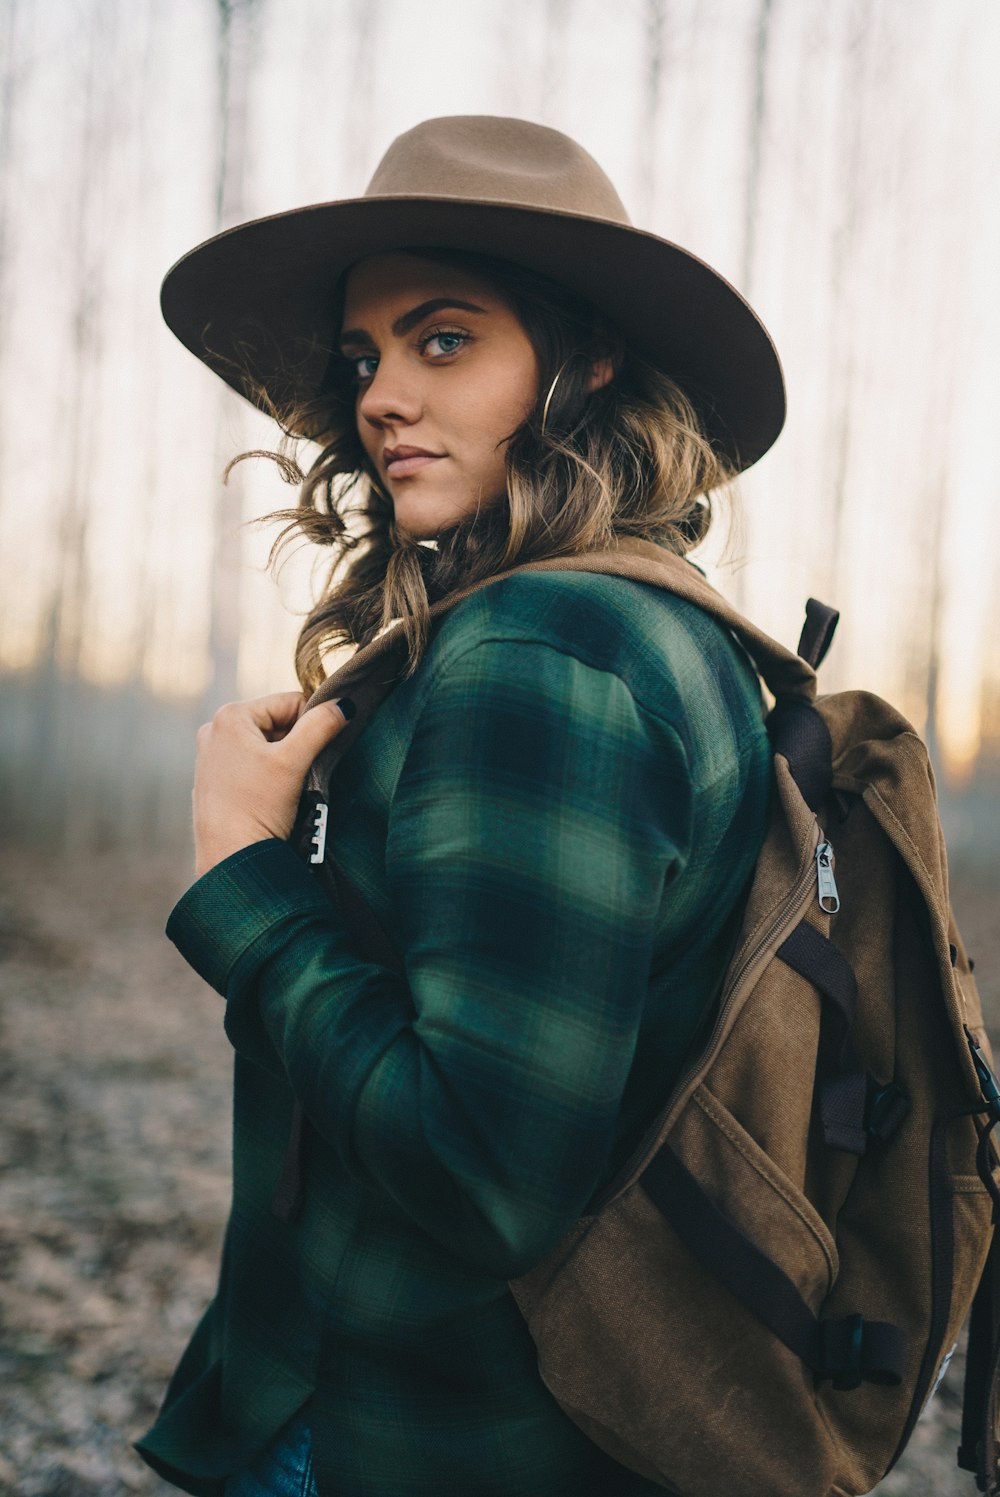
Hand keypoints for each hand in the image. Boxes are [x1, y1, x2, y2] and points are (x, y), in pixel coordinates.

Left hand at [192, 692, 352, 877]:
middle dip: (296, 744)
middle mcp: (214, 730)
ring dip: (284, 761)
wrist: (231, 859)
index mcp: (230, 716)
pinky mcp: (213, 781)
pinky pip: (251, 765)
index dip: (313, 724)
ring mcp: (210, 756)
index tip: (320, 750)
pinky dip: (267, 776)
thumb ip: (321, 726)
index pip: (290, 702)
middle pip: (277, 723)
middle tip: (304, 772)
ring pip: (265, 746)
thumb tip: (344, 704)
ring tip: (288, 788)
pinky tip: (271, 798)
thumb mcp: (295, 761)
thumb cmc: (257, 808)